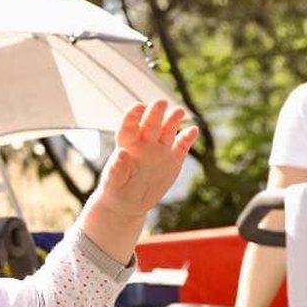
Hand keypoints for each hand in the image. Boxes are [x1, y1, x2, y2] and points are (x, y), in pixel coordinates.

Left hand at [90, 100, 198, 218]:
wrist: (129, 204)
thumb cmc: (116, 191)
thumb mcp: (113, 184)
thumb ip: (117, 169)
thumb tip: (121, 153)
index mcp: (127, 146)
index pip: (129, 127)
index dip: (133, 116)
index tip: (138, 107)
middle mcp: (144, 144)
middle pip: (150, 124)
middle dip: (156, 112)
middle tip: (161, 102)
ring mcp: (160, 151)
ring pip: (167, 130)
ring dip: (173, 120)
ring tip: (179, 111)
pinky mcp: (173, 160)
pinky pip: (182, 146)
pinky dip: (188, 138)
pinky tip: (193, 130)